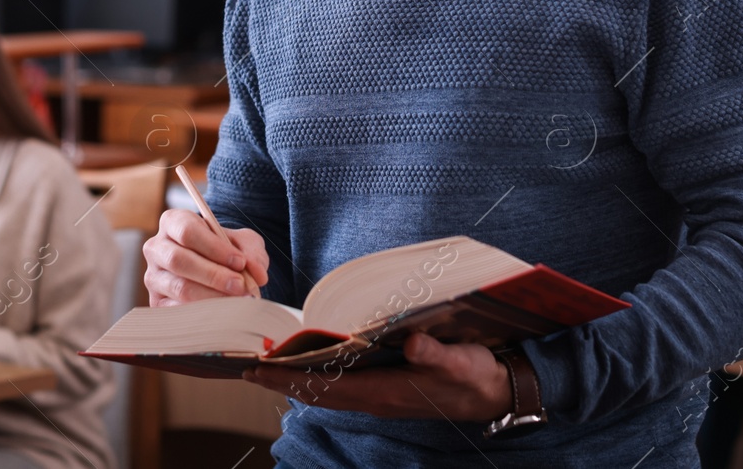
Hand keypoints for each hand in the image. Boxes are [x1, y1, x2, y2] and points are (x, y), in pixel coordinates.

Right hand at [143, 208, 267, 305]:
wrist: (213, 267)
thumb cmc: (224, 249)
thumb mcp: (241, 241)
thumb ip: (251, 252)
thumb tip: (257, 275)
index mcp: (174, 222)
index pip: (187, 231)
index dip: (214, 248)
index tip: (239, 262)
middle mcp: (157, 248)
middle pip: (179, 260)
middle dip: (214, 275)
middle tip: (241, 285)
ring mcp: (154, 277)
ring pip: (180, 288)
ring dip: (212, 296)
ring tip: (238, 300)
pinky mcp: (156, 302)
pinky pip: (178, 310)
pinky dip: (205, 313)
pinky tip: (224, 311)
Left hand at [243, 333, 512, 419]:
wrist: (496, 394)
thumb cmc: (478, 376)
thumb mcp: (463, 363)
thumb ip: (437, 354)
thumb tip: (411, 343)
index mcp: (388, 392)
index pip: (327, 386)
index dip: (292, 378)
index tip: (259, 368)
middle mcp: (377, 398)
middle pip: (318, 392)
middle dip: (281, 380)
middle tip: (246, 366)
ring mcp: (380, 397)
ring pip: (326, 392)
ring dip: (295, 380)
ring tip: (266, 365)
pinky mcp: (386, 390)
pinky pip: (341, 388)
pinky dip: (316, 378)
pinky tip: (306, 366)